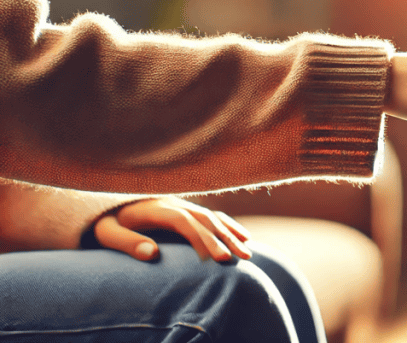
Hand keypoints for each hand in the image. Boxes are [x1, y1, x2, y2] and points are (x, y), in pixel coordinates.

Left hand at [93, 197, 252, 261]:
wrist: (104, 204)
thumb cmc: (104, 222)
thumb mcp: (105, 232)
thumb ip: (126, 242)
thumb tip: (152, 253)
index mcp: (155, 207)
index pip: (185, 222)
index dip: (203, 239)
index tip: (217, 259)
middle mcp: (173, 202)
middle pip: (205, 218)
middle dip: (225, 238)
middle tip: (241, 258)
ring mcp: (181, 204)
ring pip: (212, 216)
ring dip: (231, 234)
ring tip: (248, 253)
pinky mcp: (184, 209)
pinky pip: (211, 215)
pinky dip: (229, 225)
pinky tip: (243, 236)